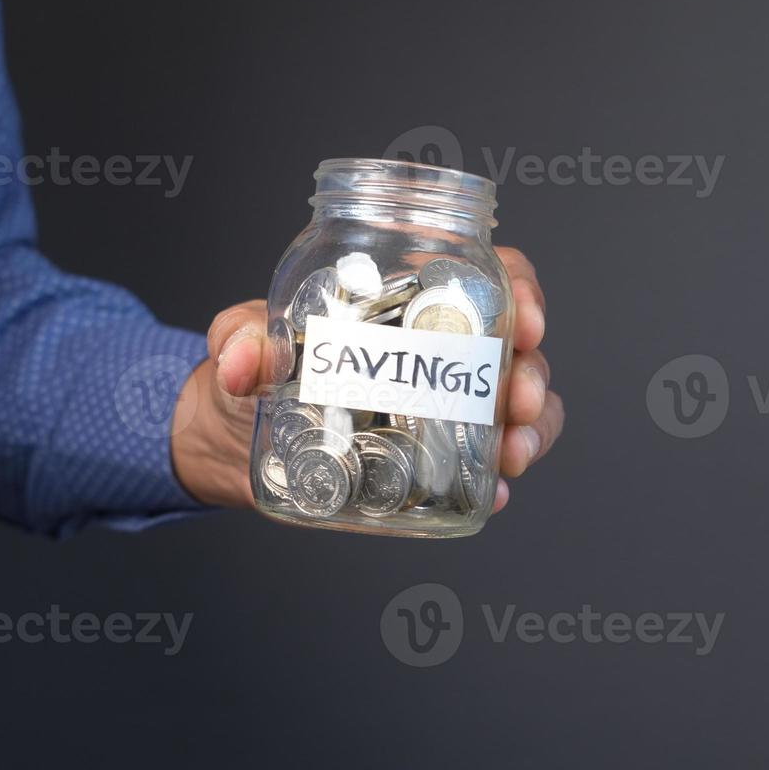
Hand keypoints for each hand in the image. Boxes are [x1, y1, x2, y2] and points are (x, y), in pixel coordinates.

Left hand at [170, 247, 563, 512]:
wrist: (236, 438)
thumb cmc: (258, 367)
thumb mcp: (241, 337)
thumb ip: (239, 335)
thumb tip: (242, 359)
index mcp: (411, 299)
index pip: (486, 276)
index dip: (520, 290)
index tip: (524, 320)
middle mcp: (441, 350)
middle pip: (514, 349)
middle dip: (532, 374)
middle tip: (519, 401)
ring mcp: (447, 406)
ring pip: (515, 410)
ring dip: (530, 431)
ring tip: (513, 453)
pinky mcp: (437, 460)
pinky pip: (484, 467)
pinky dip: (495, 481)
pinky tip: (493, 493)